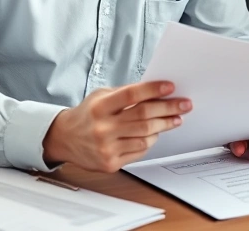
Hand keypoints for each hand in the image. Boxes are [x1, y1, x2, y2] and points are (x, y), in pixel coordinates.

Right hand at [43, 81, 190, 171]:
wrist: (64, 139)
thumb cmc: (87, 115)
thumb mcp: (101, 96)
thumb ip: (125, 94)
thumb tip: (156, 91)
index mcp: (99, 107)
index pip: (131, 95)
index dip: (153, 90)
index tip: (171, 87)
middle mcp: (102, 127)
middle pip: (143, 117)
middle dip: (168, 109)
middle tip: (184, 105)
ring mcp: (106, 147)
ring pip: (145, 136)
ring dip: (164, 126)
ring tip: (175, 119)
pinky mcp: (110, 163)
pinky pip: (140, 150)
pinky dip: (150, 141)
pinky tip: (155, 134)